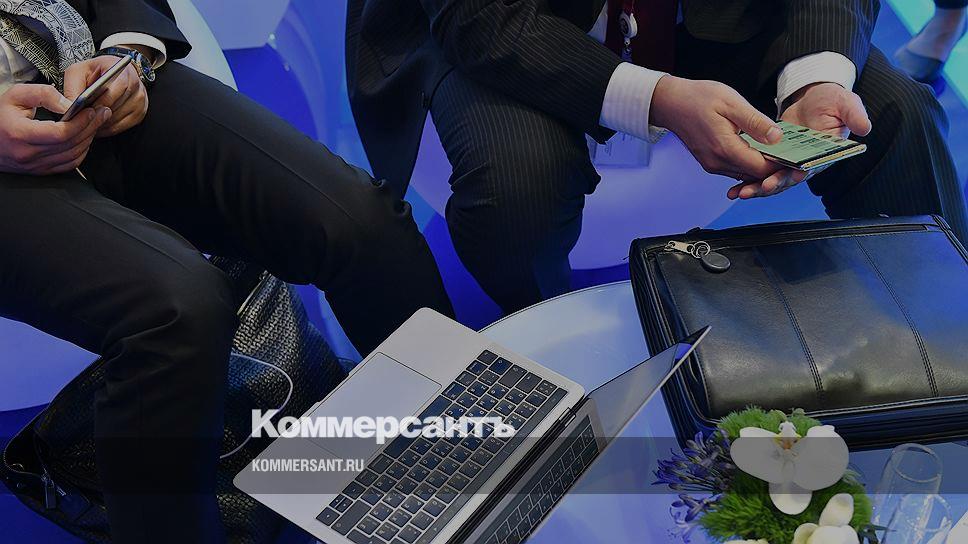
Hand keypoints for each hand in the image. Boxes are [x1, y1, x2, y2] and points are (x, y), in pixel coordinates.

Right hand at [0, 84, 111, 174]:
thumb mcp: (15, 95)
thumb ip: (42, 94)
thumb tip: (68, 104)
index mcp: (20, 134)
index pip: (60, 133)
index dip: (80, 122)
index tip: (92, 110)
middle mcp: (28, 154)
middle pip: (70, 145)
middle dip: (91, 128)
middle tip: (103, 113)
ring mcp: (35, 166)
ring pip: (73, 157)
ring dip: (88, 140)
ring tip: (96, 123)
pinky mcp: (40, 171)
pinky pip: (68, 165)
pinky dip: (81, 152)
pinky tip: (85, 139)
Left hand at [64, 55, 147, 137]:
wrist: (114, 72)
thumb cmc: (95, 71)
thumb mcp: (79, 71)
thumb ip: (73, 87)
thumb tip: (69, 107)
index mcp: (122, 72)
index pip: (113, 92)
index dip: (98, 103)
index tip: (84, 110)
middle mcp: (136, 86)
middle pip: (115, 108)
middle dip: (97, 115)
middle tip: (82, 118)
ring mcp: (140, 101)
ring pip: (117, 120)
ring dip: (101, 123)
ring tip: (88, 121)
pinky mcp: (140, 114)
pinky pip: (121, 127)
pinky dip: (107, 128)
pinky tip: (97, 124)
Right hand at [651, 76, 783, 182]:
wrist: (670, 103)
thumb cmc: (698, 98)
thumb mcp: (731, 103)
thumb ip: (755, 122)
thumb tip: (777, 138)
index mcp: (725, 149)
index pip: (761, 168)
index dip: (781, 166)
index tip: (797, 157)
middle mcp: (718, 163)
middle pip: (754, 176)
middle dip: (775, 170)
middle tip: (794, 159)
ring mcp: (713, 165)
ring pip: (746, 175)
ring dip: (762, 168)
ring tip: (781, 156)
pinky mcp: (710, 163)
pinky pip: (736, 170)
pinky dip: (749, 165)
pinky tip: (760, 153)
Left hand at [726, 82, 872, 199]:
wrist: (814, 96)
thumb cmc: (832, 100)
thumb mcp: (846, 102)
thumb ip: (854, 114)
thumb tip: (865, 127)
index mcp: (825, 155)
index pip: (812, 169)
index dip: (800, 174)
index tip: (791, 176)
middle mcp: (807, 164)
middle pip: (788, 180)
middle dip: (772, 185)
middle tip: (758, 188)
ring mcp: (790, 163)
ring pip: (772, 180)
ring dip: (757, 188)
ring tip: (740, 193)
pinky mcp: (776, 159)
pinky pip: (761, 172)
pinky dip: (748, 180)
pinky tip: (734, 188)